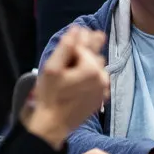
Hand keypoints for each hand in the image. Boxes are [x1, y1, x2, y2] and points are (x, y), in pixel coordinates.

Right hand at [24, 26, 109, 146]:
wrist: (53, 124)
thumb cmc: (50, 96)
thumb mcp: (52, 68)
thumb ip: (65, 47)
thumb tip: (77, 29)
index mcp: (92, 68)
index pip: (84, 45)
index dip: (72, 44)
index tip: (63, 52)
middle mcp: (103, 77)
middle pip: (92, 55)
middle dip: (80, 53)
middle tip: (66, 62)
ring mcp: (103, 88)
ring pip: (95, 67)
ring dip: (84, 65)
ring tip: (69, 72)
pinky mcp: (101, 97)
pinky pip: (96, 80)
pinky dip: (88, 77)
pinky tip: (75, 83)